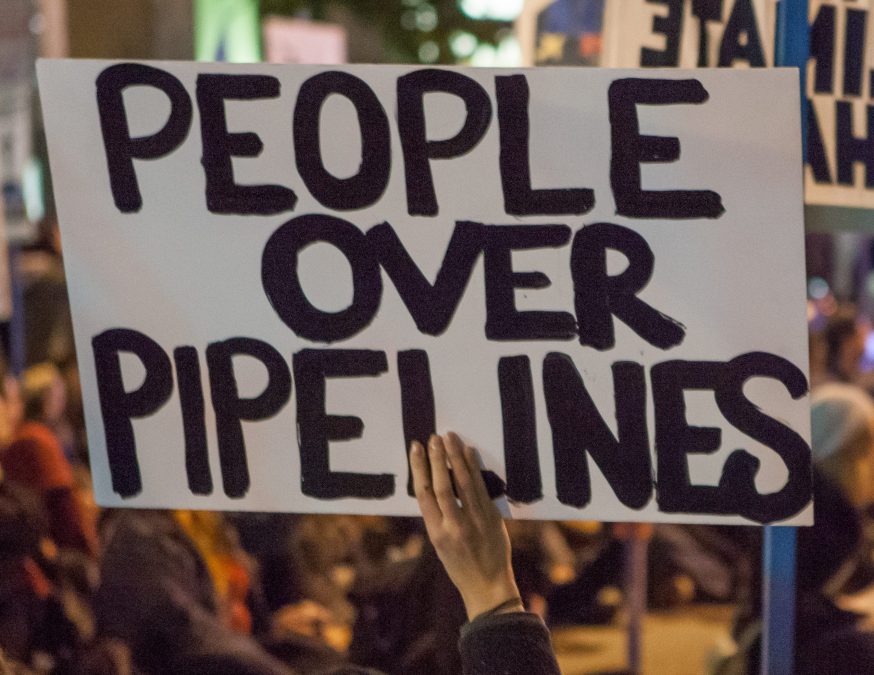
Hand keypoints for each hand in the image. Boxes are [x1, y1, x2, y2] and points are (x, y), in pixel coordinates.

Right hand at [410, 432, 521, 620]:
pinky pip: (481, 487)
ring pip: (464, 482)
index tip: (416, 448)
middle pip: (443, 485)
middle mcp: (454, 525)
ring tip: (450, 437)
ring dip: (455, 457)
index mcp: (436, 533)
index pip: (424, 494)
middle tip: (433, 437)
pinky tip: (469, 452)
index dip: (419, 468)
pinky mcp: (492, 517)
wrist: (488, 586)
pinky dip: (474, 467)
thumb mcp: (439, 545)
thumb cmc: (460, 566)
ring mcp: (475, 520)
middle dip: (437, 458)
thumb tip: (432, 485)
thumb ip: (437, 517)